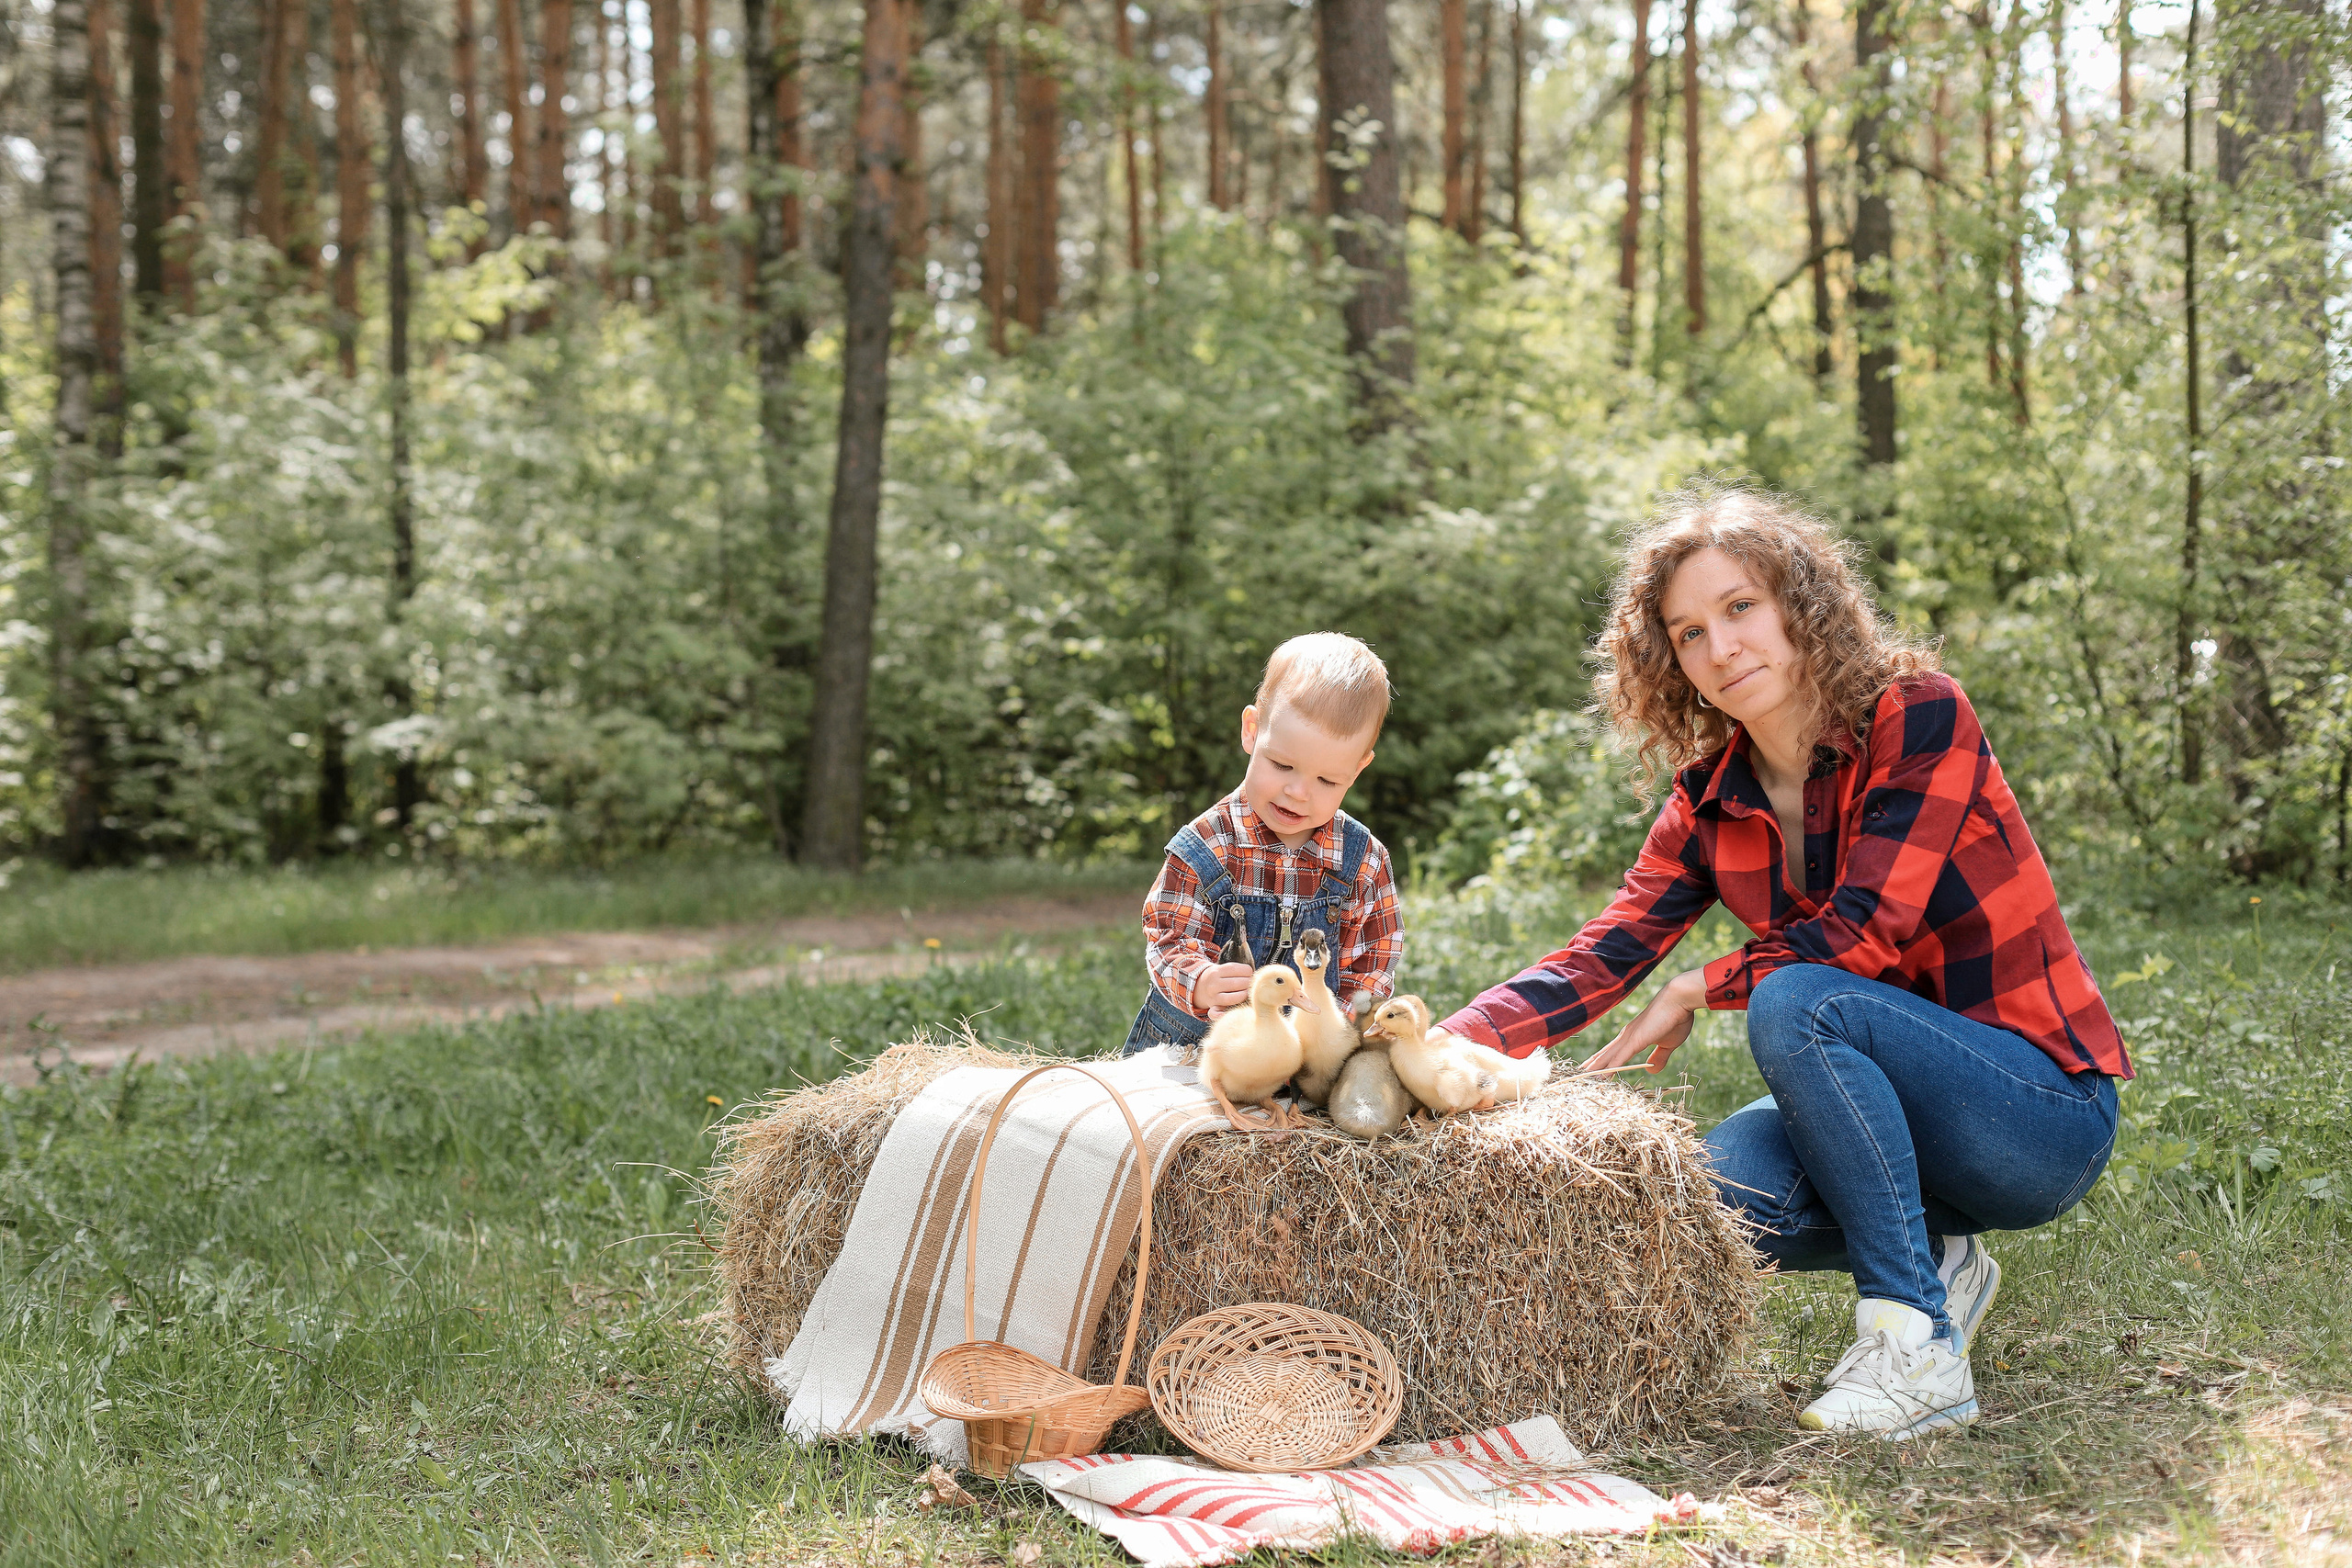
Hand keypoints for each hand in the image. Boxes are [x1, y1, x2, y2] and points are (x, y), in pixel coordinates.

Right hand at [1193, 961, 1254, 1019]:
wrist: (1199, 987)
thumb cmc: (1219, 978)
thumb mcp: (1222, 969)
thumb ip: (1236, 970)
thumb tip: (1253, 976)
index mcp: (1216, 971)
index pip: (1237, 969)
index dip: (1248, 971)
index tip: (1249, 973)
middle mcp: (1213, 984)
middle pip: (1238, 983)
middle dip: (1248, 983)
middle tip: (1250, 984)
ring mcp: (1213, 997)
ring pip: (1234, 997)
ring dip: (1245, 995)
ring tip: (1246, 992)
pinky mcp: (1214, 1007)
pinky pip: (1217, 1013)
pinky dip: (1223, 1014)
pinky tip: (1232, 1012)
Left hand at [1578, 969, 1708, 1074]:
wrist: (1679, 1000)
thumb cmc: (1675, 1019)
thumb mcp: (1668, 1044)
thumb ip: (1659, 1057)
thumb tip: (1651, 1069)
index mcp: (1634, 1037)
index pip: (1614, 1051)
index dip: (1603, 1060)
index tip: (1592, 1067)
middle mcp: (1627, 1036)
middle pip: (1605, 1053)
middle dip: (1593, 1064)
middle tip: (1579, 1073)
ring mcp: (1629, 1038)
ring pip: (1608, 1056)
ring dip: (1596, 1068)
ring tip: (1583, 1076)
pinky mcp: (1635, 1040)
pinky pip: (1619, 1057)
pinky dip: (1610, 1067)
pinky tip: (1601, 1076)